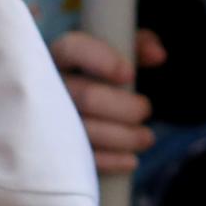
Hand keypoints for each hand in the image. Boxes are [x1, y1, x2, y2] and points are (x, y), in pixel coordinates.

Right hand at [51, 27, 167, 173]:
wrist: (76, 105)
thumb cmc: (99, 72)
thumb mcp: (117, 51)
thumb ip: (139, 44)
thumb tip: (157, 55)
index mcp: (59, 55)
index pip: (72, 49)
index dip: (101, 60)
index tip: (129, 74)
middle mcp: (48, 86)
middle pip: (88, 97)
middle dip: (126, 107)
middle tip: (145, 109)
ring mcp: (48, 120)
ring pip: (88, 131)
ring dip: (125, 137)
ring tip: (147, 137)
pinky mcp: (55, 150)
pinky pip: (83, 158)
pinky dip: (112, 161)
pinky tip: (131, 160)